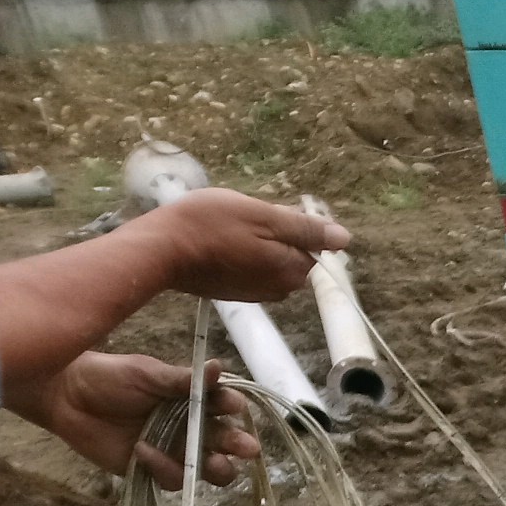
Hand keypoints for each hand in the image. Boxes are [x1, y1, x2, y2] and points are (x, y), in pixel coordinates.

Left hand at [9, 353, 258, 486]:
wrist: (65, 395)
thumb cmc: (107, 377)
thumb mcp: (147, 373)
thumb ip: (183, 379)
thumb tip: (218, 367)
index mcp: (193, 400)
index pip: (224, 407)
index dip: (233, 408)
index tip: (234, 406)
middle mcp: (191, 427)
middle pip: (225, 444)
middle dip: (238, 445)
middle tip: (247, 448)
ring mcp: (174, 451)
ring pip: (208, 469)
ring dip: (215, 467)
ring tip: (214, 464)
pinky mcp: (154, 470)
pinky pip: (172, 479)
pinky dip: (163, 468)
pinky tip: (142, 450)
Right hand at [148, 190, 347, 303]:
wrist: (161, 250)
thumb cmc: (210, 225)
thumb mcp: (262, 216)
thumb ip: (305, 228)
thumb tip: (343, 238)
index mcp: (294, 270)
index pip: (311, 243)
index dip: (290, 223)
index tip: (262, 213)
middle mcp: (281, 288)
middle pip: (290, 251)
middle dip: (272, 233)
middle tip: (240, 218)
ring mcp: (257, 293)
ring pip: (268, 257)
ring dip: (254, 240)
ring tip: (225, 228)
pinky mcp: (235, 292)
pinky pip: (249, 266)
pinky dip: (239, 252)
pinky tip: (217, 241)